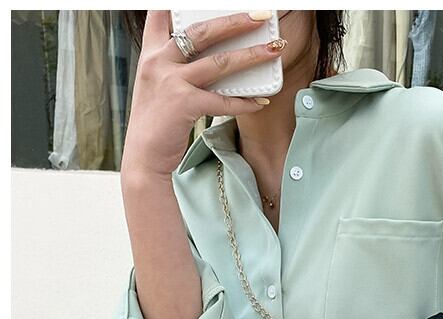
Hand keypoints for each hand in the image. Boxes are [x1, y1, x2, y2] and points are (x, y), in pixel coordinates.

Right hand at [121, 11, 285, 177]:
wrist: (144, 157)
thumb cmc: (156, 123)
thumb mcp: (157, 86)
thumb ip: (175, 66)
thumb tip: (209, 56)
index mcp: (151, 54)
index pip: (161, 14)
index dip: (182, 3)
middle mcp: (158, 62)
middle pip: (202, 30)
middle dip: (235, 20)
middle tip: (261, 15)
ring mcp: (170, 82)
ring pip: (218, 62)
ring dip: (251, 55)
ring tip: (275, 49)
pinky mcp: (183, 104)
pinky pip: (222, 100)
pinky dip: (244, 101)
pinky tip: (262, 101)